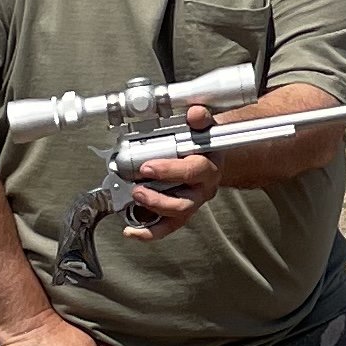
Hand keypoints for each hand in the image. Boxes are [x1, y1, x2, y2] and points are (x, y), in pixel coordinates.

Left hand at [119, 101, 220, 242]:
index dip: (170, 171)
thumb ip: (201, 119)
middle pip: (184, 200)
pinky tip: (131, 231)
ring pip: (176, 215)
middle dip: (158, 196)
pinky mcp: (180, 213)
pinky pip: (167, 227)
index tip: (148, 166)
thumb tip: (195, 113)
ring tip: (136, 197)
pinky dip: (149, 232)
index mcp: (209, 168)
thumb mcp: (206, 127)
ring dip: (153, 209)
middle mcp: (202, 189)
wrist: (213, 156)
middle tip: (138, 187)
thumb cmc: (205, 143)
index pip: (194, 171)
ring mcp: (192, 203)